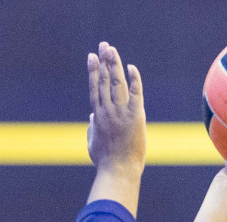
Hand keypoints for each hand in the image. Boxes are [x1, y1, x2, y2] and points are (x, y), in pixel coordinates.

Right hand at [86, 41, 145, 175]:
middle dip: (104, 61)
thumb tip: (91, 118)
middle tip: (104, 45)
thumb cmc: (105, 162)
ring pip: (117, 83)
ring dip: (115, 64)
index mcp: (98, 116)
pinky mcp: (135, 116)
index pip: (95, 88)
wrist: (118, 171)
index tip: (92, 57)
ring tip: (112, 49)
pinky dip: (134, 80)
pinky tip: (132, 68)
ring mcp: (121, 112)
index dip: (93, 71)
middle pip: (105, 80)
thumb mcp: (93, 143)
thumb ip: (91, 128)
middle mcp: (107, 110)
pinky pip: (135, 93)